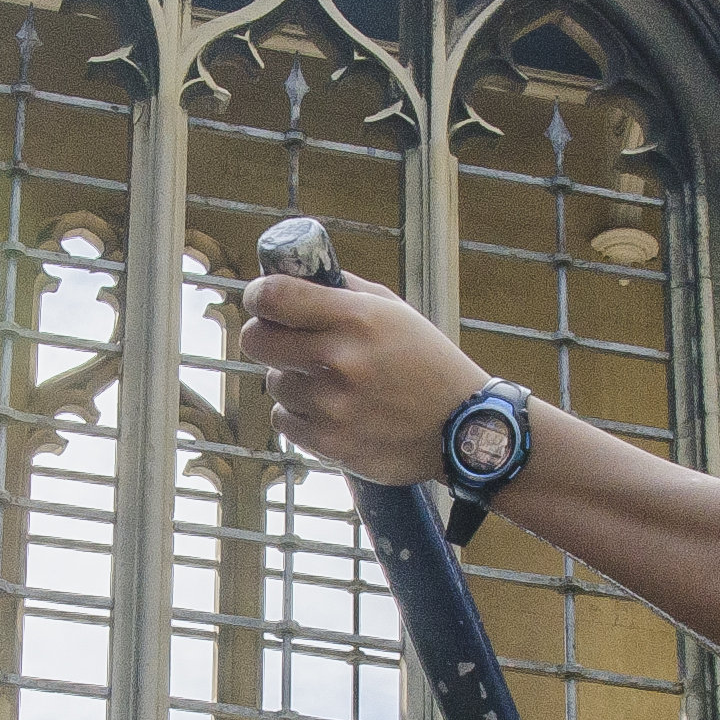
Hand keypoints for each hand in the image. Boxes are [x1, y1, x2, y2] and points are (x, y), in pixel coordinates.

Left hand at [236, 268, 488, 487]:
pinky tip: (331, 412)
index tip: (261, 300)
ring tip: (331, 385)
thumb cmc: (427, 363)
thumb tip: (291, 276)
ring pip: (274, 383)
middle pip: (256, 339)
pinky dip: (300, 416)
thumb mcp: (395, 312)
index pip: (274, 295)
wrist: (462, 430)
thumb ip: (343, 291)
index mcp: (356, 318)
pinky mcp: (329, 443)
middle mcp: (339, 360)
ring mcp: (332, 404)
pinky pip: (283, 420)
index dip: (258, 295)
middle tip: (283, 341)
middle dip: (265, 336)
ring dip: (292, 381)